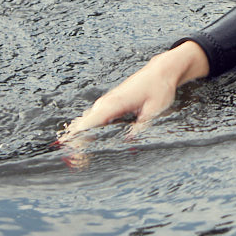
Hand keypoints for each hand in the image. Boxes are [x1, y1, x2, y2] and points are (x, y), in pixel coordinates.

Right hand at [58, 41, 208, 151]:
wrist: (161, 71)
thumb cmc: (159, 88)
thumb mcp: (154, 111)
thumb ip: (139, 129)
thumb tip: (128, 145)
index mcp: (112, 104)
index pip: (86, 125)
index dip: (78, 142)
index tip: (74, 157)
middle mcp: (104, 102)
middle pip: (83, 126)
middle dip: (78, 144)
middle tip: (78, 163)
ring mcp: (106, 102)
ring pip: (88, 122)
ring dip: (83, 138)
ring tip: (81, 157)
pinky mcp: (110, 102)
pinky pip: (95, 118)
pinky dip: (91, 130)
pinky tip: (92, 142)